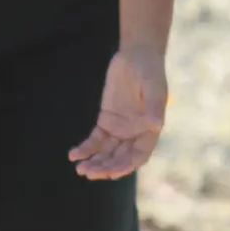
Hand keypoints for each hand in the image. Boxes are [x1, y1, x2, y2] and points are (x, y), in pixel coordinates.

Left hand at [70, 43, 168, 180]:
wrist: (136, 56)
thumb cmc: (149, 71)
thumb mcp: (153, 87)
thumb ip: (153, 106)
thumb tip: (155, 124)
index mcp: (150, 130)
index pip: (139, 155)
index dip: (126, 166)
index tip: (112, 173)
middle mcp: (135, 134)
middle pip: (120, 158)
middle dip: (105, 168)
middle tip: (87, 172)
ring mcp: (120, 130)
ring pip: (106, 153)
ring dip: (94, 162)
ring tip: (80, 169)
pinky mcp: (106, 122)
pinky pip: (95, 140)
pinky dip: (85, 148)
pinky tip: (74, 155)